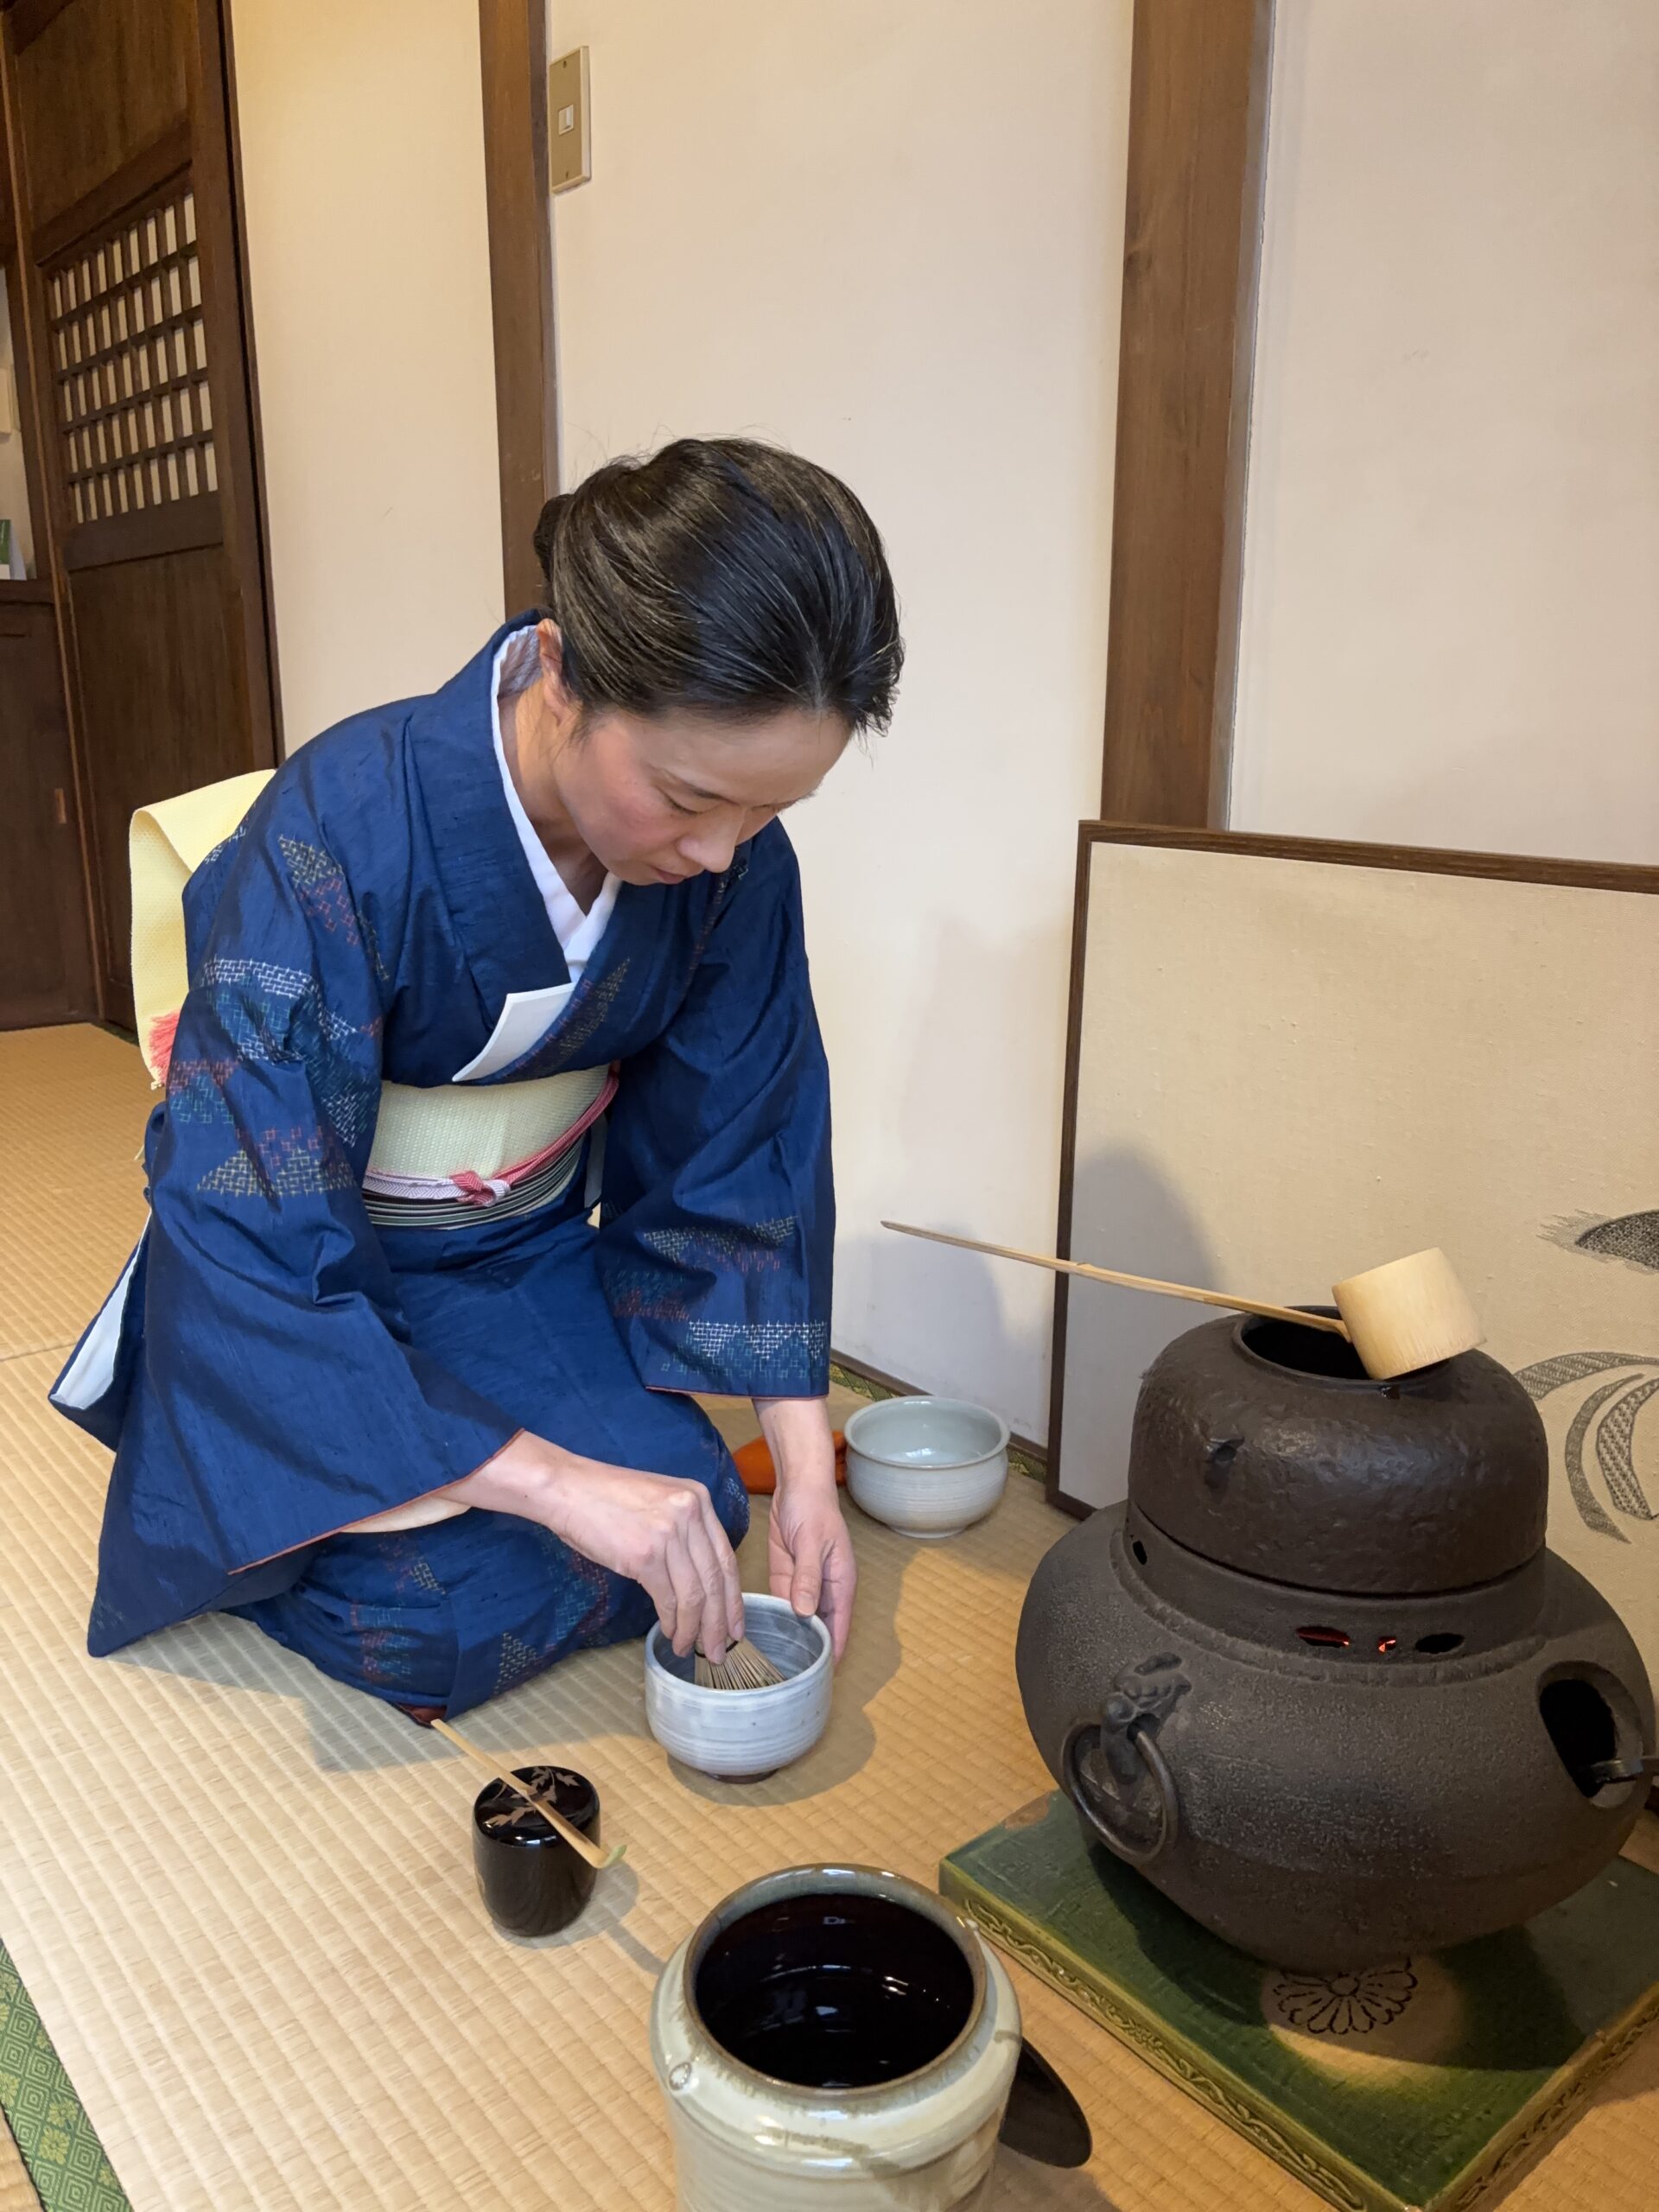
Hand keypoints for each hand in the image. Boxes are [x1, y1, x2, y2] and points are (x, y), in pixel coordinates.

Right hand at [449, 1433, 743, 1661]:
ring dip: (694, 1629)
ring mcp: (668, 1534)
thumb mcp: (660, 1501)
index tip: (735, 1625)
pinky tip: (671, 1634)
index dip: (734, 1598)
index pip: (726, 1557)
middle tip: (720, 1651)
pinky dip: (672, 1622)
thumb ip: (685, 1531)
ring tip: (692, 1648)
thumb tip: (699, 1580)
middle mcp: (690, 1514)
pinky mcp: (644, 1555)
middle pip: (715, 1580)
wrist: (569, 1488)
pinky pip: (667, 1599)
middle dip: (720, 1622)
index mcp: (698, 1499)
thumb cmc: (607, 1497)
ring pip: (694, 1595)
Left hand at [756, 1398, 856, 1659]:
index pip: (838, 1629)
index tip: (816, 1681)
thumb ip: (808, 1576)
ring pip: (796, 1621)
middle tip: (783, 1682)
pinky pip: (779, 1605)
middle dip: (805, 1653)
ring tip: (765, 1667)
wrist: (797, 1484)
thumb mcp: (813, 1542)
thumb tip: (805, 1612)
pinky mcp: (784, 1578)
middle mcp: (823, 1591)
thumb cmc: (814, 1509)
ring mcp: (803, 1586)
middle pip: (818, 1631)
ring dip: (786, 1638)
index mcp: (840, 1585)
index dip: (830, 1655)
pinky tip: (755, 1636)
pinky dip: (771, 1619)